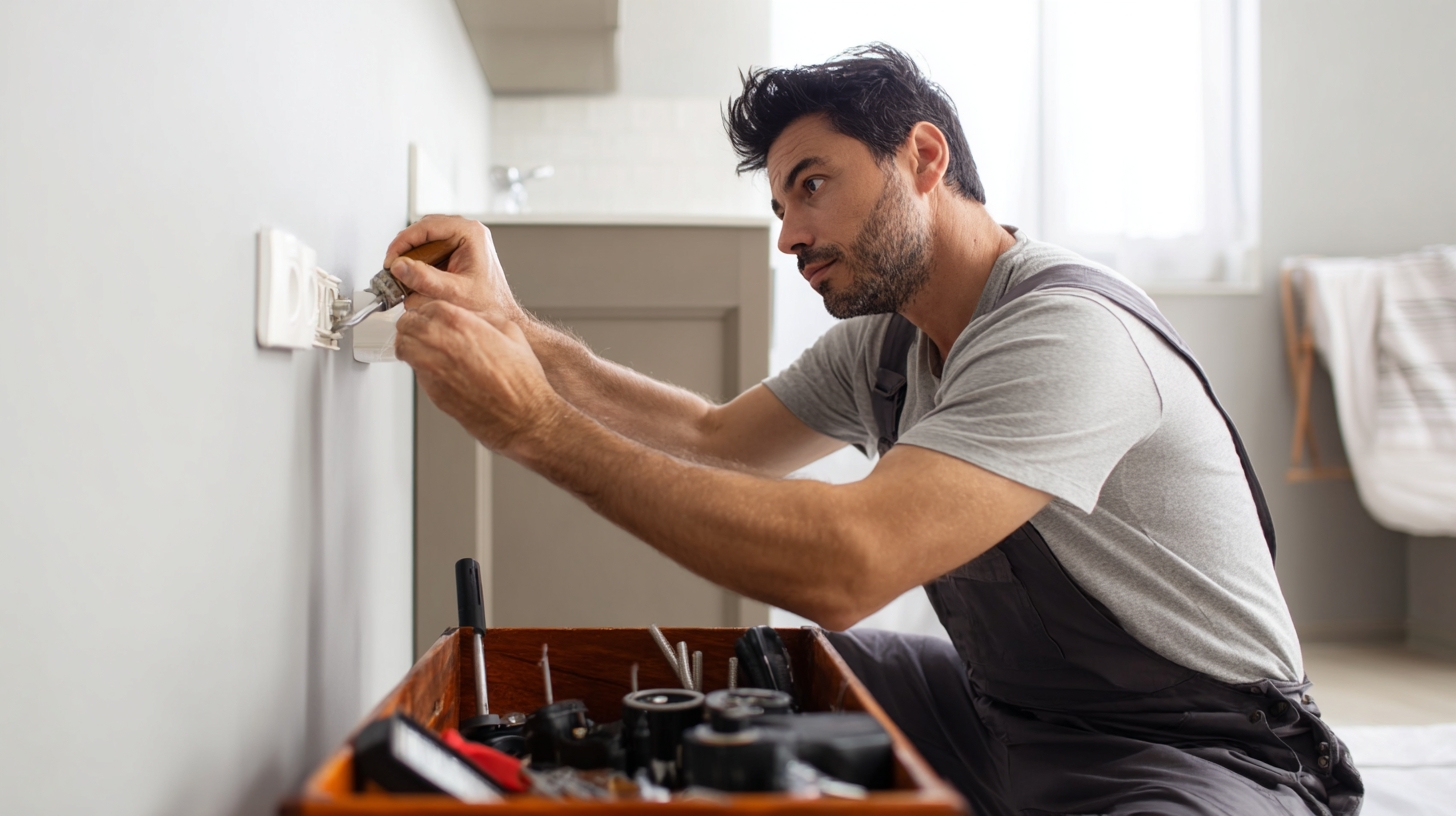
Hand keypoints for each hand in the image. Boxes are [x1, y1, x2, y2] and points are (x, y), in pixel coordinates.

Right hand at [383, 215, 524, 323]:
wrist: (501, 316)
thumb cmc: (488, 305)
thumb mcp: (454, 293)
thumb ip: (426, 280)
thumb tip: (399, 267)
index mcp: (470, 233)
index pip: (426, 226)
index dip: (403, 242)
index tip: (391, 260)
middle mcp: (467, 232)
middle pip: (424, 231)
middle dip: (406, 250)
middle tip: (394, 269)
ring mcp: (462, 241)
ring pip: (425, 241)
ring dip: (411, 258)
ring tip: (404, 278)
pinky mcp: (457, 252)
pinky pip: (430, 251)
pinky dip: (419, 264)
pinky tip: (415, 280)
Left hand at [395, 299, 562, 454]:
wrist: (523, 415)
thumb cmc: (522, 380)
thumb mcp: (510, 332)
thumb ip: (483, 318)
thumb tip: (469, 316)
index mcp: (461, 324)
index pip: (426, 306)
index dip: (428, 310)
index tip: (432, 315)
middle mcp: (443, 343)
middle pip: (408, 324)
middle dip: (412, 324)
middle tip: (418, 328)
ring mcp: (434, 369)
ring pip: (403, 347)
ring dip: (409, 344)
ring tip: (420, 347)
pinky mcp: (433, 391)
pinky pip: (415, 372)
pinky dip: (419, 366)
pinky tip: (436, 369)